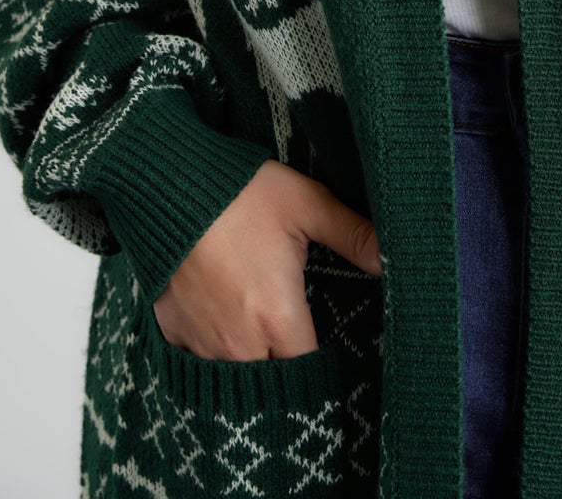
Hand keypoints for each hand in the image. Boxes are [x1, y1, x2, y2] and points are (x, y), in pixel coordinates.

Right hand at [151, 158, 382, 360]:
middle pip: (272, 378)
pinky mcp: (172, 330)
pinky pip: (197, 356)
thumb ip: (352, 234)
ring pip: (233, 372)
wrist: (169, 183)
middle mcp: (239, 344)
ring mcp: (201, 340)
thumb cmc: (241, 192)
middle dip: (285, 365)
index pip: (309, 371)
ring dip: (248, 357)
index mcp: (278, 319)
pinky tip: (220, 316)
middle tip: (293, 336)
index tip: (326, 345)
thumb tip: (393, 258)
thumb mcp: (307, 204)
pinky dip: (210, 344)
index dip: (321, 364)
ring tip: (258, 327)